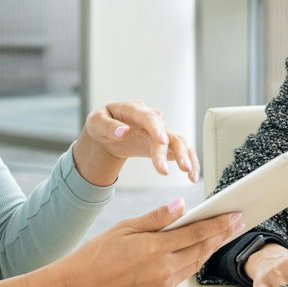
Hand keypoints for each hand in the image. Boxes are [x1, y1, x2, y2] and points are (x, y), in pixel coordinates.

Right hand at [0, 199, 244, 286]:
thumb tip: (183, 206)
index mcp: (155, 249)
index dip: (219, 224)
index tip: (235, 215)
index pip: (196, 233)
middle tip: (236, 223)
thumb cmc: (98, 252)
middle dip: (220, 237)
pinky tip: (189, 255)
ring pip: (192, 266)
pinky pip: (177, 280)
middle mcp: (162, 271)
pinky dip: (185, 266)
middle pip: (200, 251)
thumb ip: (157, 218)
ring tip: (218, 237)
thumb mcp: (126, 227)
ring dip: (205, 251)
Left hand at [71, 100, 200, 187]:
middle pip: (167, 132)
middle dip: (173, 149)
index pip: (149, 118)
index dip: (156, 128)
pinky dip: (190, 161)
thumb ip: (108, 126)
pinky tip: (192, 176)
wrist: (108, 132)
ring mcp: (160, 131)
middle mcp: (152, 120)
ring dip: (185, 156)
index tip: (162, 140)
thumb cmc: (101, 124)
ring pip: (178, 141)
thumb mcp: (96, 122)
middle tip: (173, 168)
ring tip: (188, 173)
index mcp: (135, 110)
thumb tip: (123, 131)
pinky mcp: (165, 144)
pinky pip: (181, 151)